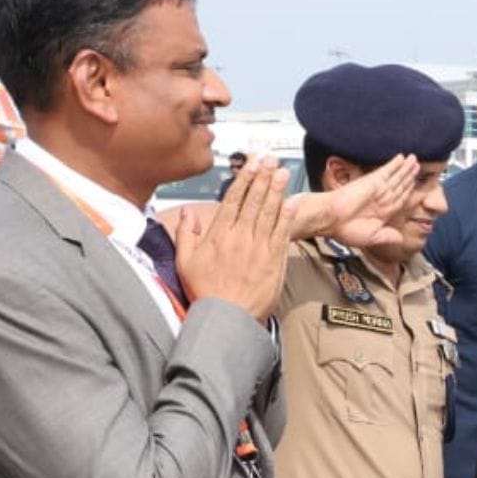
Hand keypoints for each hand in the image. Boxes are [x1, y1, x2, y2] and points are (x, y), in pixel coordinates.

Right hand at [174, 155, 294, 321]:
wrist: (227, 317)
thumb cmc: (206, 292)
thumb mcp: (185, 262)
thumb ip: (185, 234)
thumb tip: (186, 213)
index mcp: (219, 235)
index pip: (233, 200)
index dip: (244, 180)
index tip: (251, 165)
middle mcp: (240, 237)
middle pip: (254, 201)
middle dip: (263, 178)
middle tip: (271, 160)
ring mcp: (259, 248)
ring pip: (269, 213)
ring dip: (277, 191)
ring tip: (282, 173)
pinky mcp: (274, 261)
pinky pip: (282, 233)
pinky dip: (287, 216)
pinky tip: (291, 202)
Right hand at [288, 154, 417, 249]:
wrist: (330, 220)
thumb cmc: (345, 230)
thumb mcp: (371, 237)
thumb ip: (387, 236)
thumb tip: (400, 239)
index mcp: (381, 213)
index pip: (399, 200)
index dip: (408, 192)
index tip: (415, 185)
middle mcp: (380, 199)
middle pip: (399, 186)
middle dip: (409, 176)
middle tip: (418, 165)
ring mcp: (377, 189)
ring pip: (396, 177)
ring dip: (406, 169)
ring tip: (414, 160)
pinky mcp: (371, 182)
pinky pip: (386, 171)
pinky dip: (395, 164)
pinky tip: (402, 158)